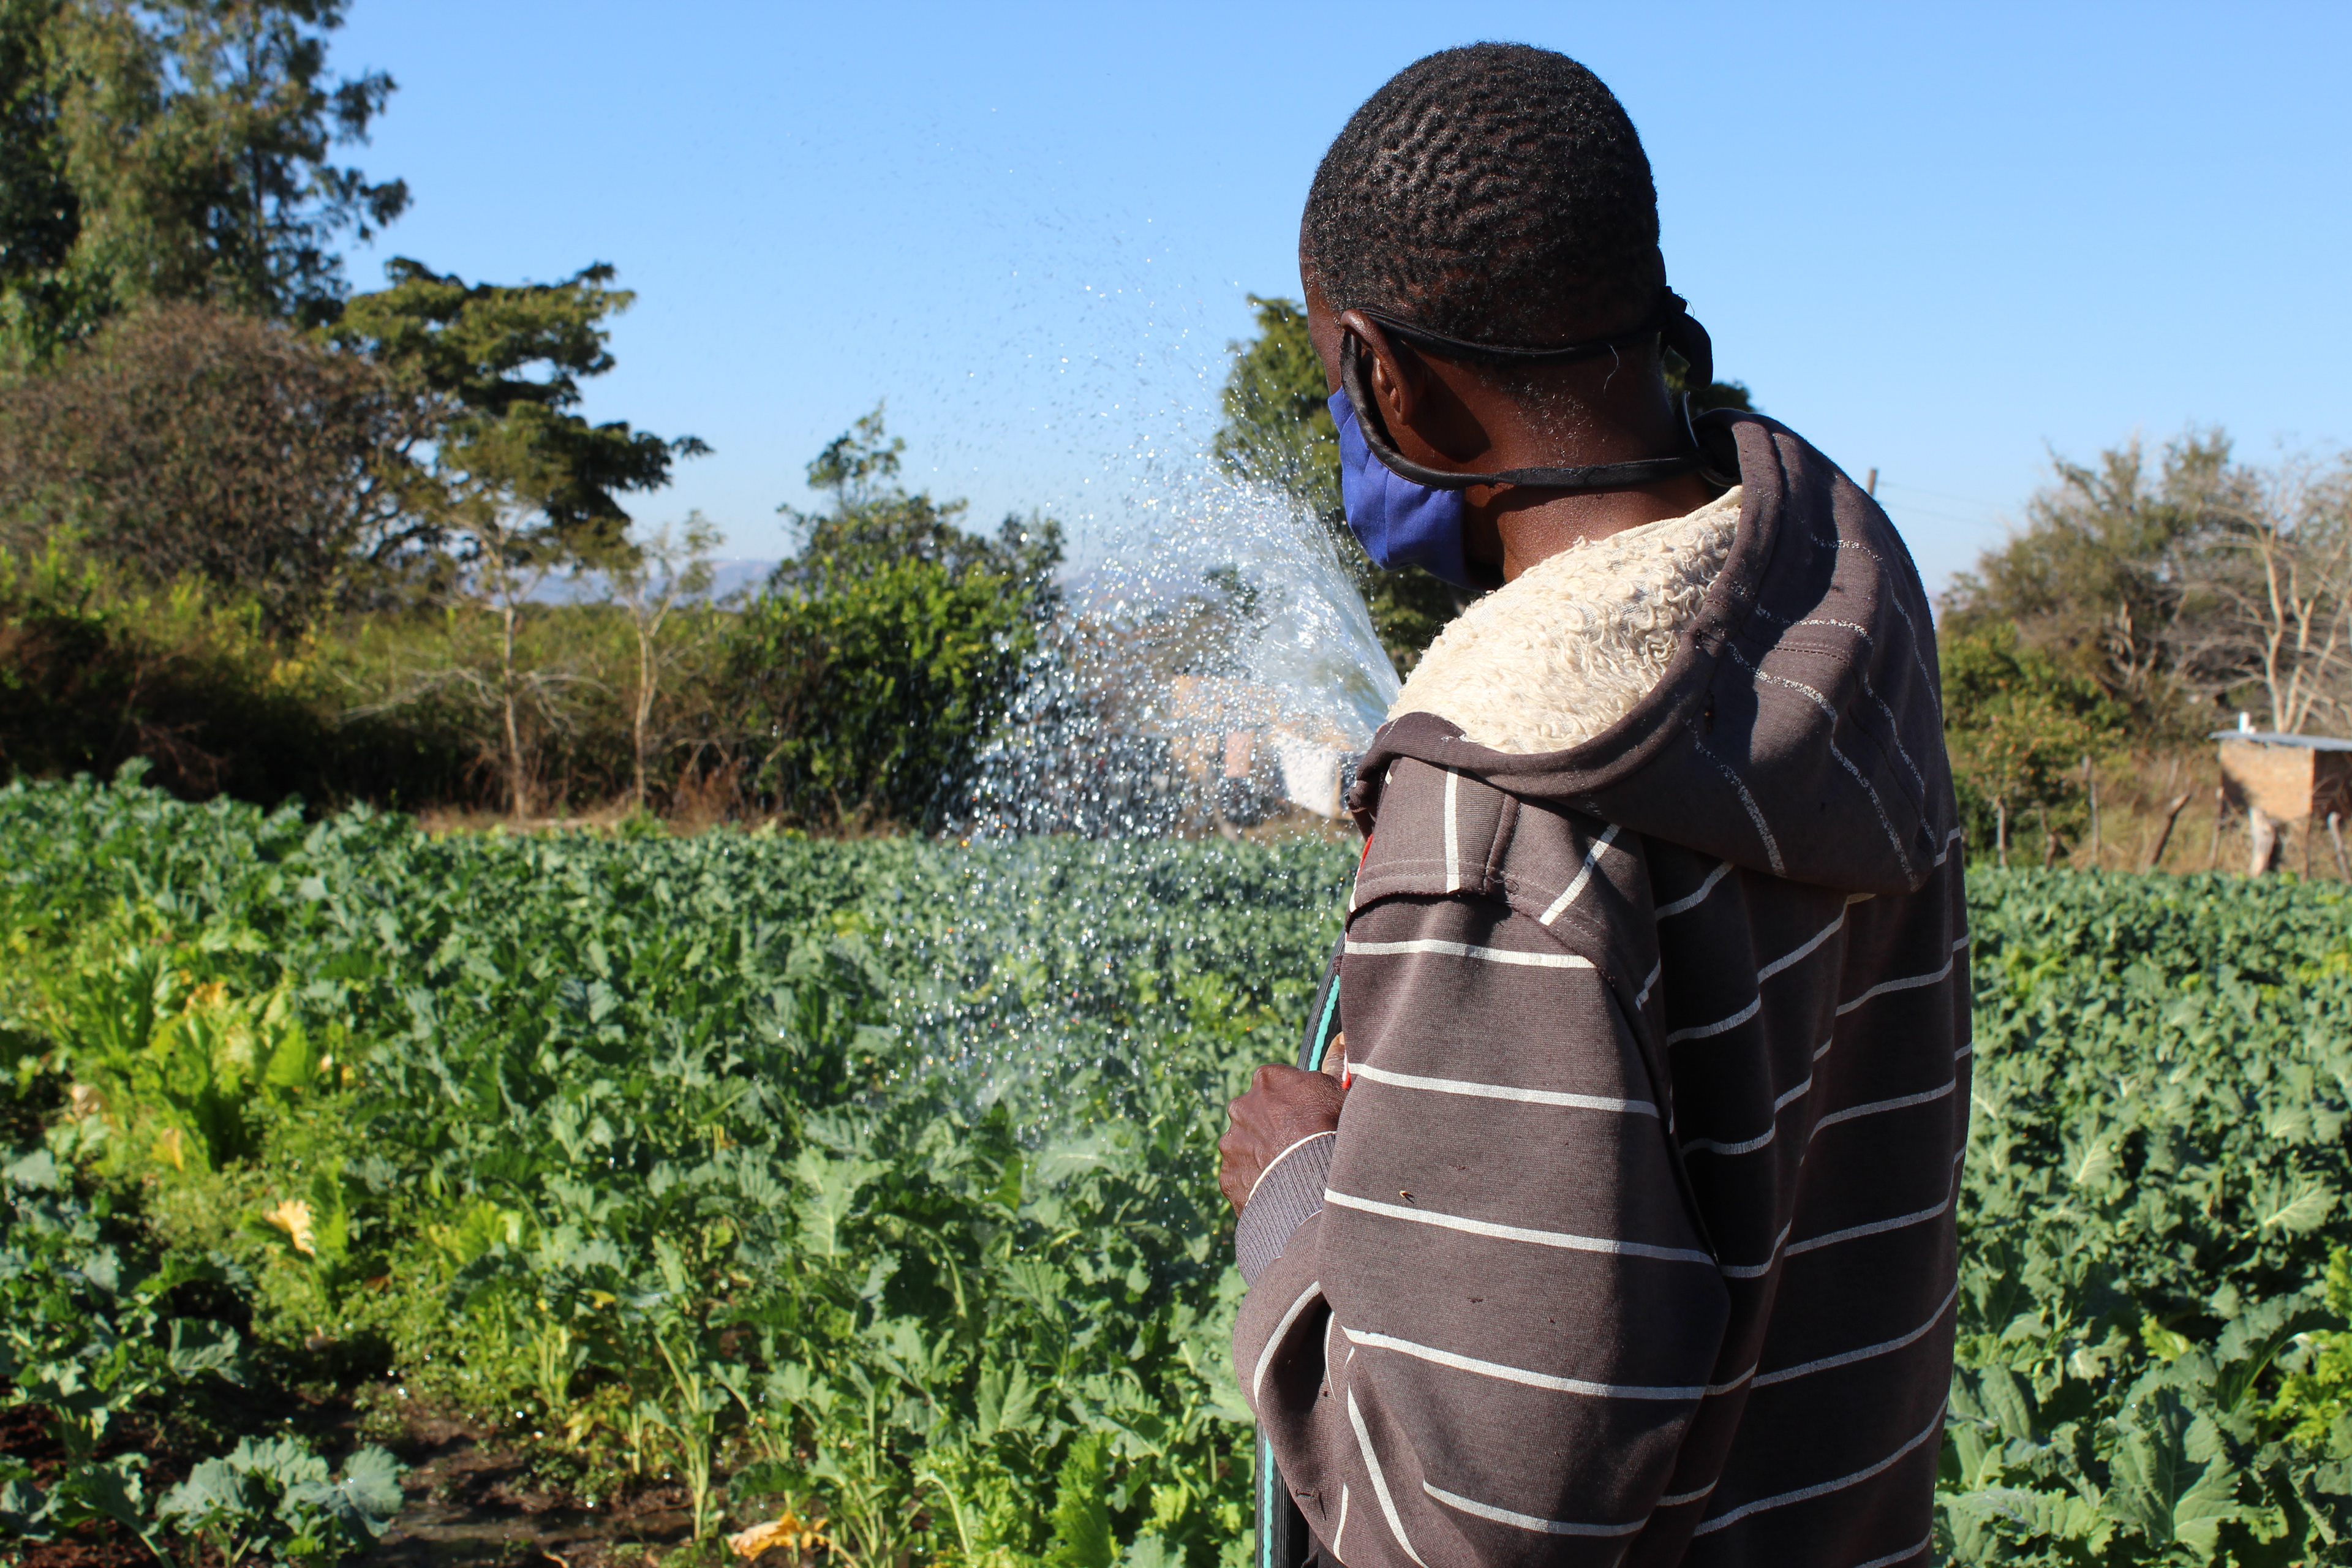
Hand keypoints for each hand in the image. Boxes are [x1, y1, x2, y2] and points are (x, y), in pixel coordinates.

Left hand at [1218, 1064, 1346, 1212]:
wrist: (1311, 1177)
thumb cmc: (1329, 1128)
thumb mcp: (1339, 1091)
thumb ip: (1333, 1069)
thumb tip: (1340, 1043)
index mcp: (1267, 1079)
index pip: (1276, 1082)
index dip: (1293, 1099)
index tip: (1306, 1114)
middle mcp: (1240, 1106)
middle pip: (1255, 1113)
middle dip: (1270, 1125)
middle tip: (1295, 1143)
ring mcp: (1231, 1143)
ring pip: (1245, 1146)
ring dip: (1260, 1154)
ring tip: (1289, 1170)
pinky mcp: (1228, 1175)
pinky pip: (1242, 1177)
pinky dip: (1256, 1182)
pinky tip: (1278, 1187)